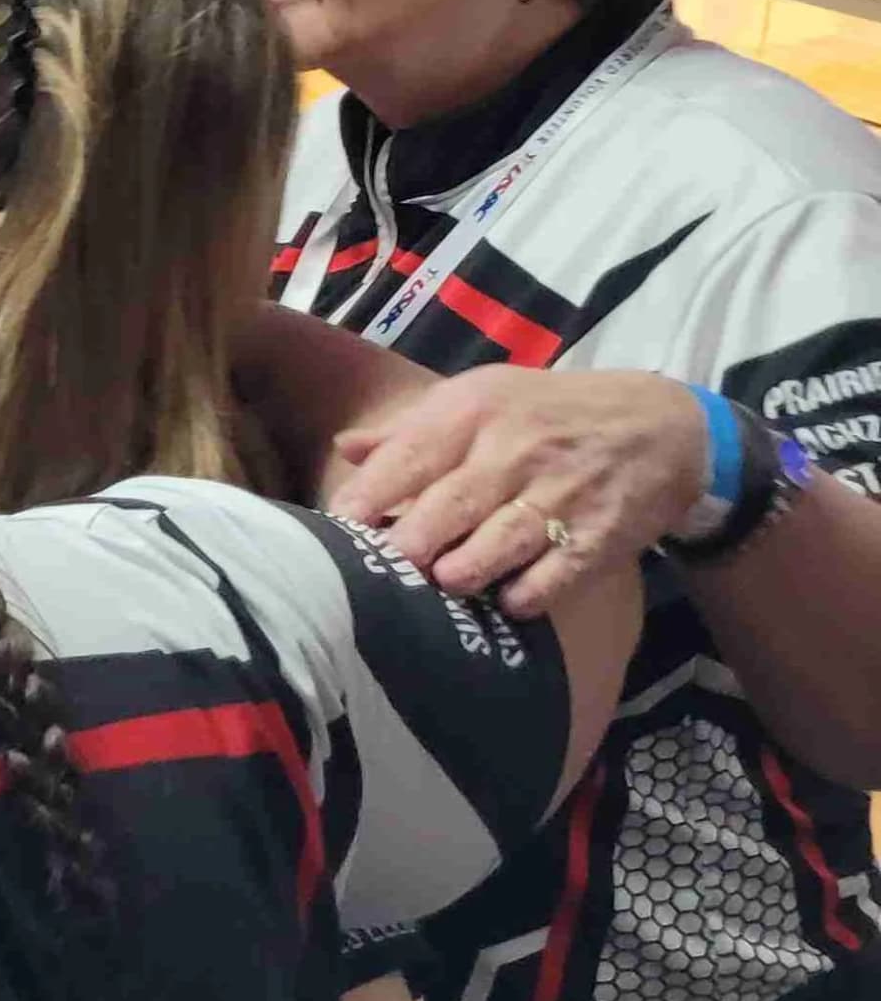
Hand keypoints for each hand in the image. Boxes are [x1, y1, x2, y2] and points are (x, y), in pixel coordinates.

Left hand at [329, 366, 703, 614]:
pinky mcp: (601, 532)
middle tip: (380, 572)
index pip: (410, 457)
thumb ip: (412, 430)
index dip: (368, 499)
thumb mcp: (482, 398)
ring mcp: (562, 492)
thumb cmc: (546, 414)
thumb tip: (345, 449)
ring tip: (439, 583)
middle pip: (450, 505)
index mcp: (475, 412)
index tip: (338, 531)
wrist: (661, 425)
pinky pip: (558, 572)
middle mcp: (516, 449)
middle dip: (409, 543)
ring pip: (501, 540)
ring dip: (464, 569)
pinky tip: (508, 602)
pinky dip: (529, 593)